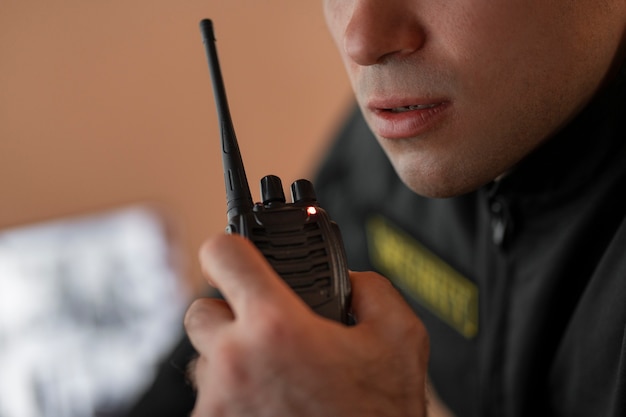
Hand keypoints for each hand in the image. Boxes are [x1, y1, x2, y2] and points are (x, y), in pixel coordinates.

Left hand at [184, 233, 429, 416]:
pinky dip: (231, 401)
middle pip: (201, 311)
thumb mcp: (400, 340)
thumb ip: (372, 290)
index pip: (224, 254)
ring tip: (274, 381)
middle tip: (263, 332)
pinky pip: (208, 402)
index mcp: (276, 327)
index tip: (234, 256)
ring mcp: (215, 404)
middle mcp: (234, 363)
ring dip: (230, 363)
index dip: (230, 248)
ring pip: (203, 362)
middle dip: (229, 316)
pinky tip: (270, 409)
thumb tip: (351, 280)